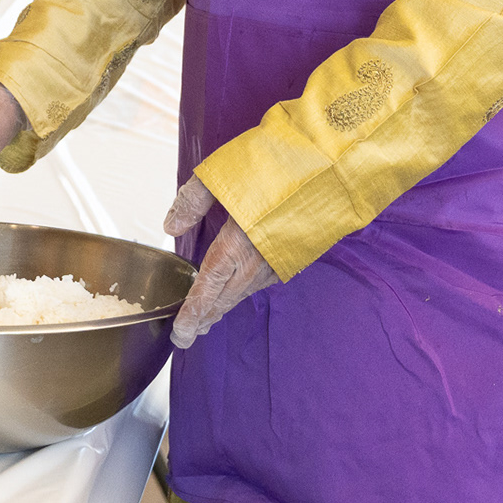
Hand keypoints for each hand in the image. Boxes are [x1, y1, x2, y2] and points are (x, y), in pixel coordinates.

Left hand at [162, 176, 279, 348]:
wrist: (331, 167)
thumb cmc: (277, 165)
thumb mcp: (220, 175)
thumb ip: (193, 200)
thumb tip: (171, 224)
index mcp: (235, 244)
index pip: (206, 289)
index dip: (192, 314)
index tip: (181, 334)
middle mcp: (257, 260)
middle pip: (225, 298)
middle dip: (204, 319)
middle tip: (187, 336)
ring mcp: (278, 261)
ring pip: (244, 291)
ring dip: (223, 306)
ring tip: (207, 318)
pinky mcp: (294, 255)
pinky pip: (262, 280)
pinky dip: (244, 290)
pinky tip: (237, 289)